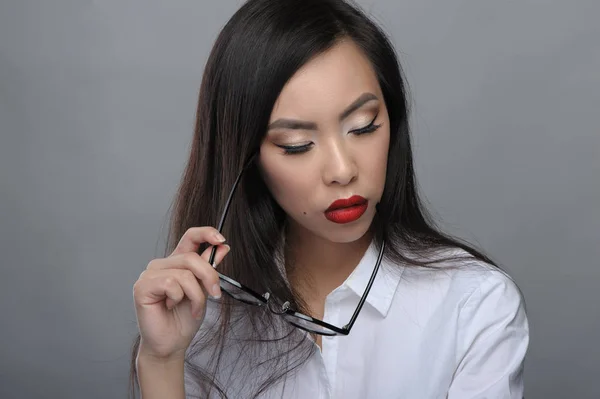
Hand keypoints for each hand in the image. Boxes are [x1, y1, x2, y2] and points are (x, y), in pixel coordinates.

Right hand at [133, 227, 229, 360]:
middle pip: (191, 257)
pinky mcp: (142, 286)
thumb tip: (222, 247)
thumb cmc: (183, 319)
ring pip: (184, 273)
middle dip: (209, 277)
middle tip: (215, 295)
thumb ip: (209, 268)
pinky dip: (179, 298)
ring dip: (196, 295)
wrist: (171, 344)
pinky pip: (172, 284)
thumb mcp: (204, 290)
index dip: (206, 233)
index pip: (190, 237)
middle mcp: (162, 264)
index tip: (221, 240)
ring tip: (191, 308)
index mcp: (176, 262)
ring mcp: (150, 274)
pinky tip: (171, 307)